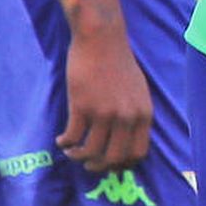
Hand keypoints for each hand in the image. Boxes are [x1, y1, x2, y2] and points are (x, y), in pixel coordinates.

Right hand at [58, 16, 152, 171]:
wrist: (101, 39)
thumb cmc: (118, 62)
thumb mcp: (138, 91)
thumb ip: (135, 115)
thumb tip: (127, 139)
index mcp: (143, 114)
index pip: (137, 153)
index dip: (122, 164)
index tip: (110, 164)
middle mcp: (127, 118)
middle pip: (114, 158)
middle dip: (99, 166)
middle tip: (88, 165)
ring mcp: (105, 113)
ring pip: (91, 152)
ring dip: (78, 157)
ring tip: (71, 152)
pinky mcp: (82, 106)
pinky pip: (73, 137)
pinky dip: (66, 143)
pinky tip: (62, 140)